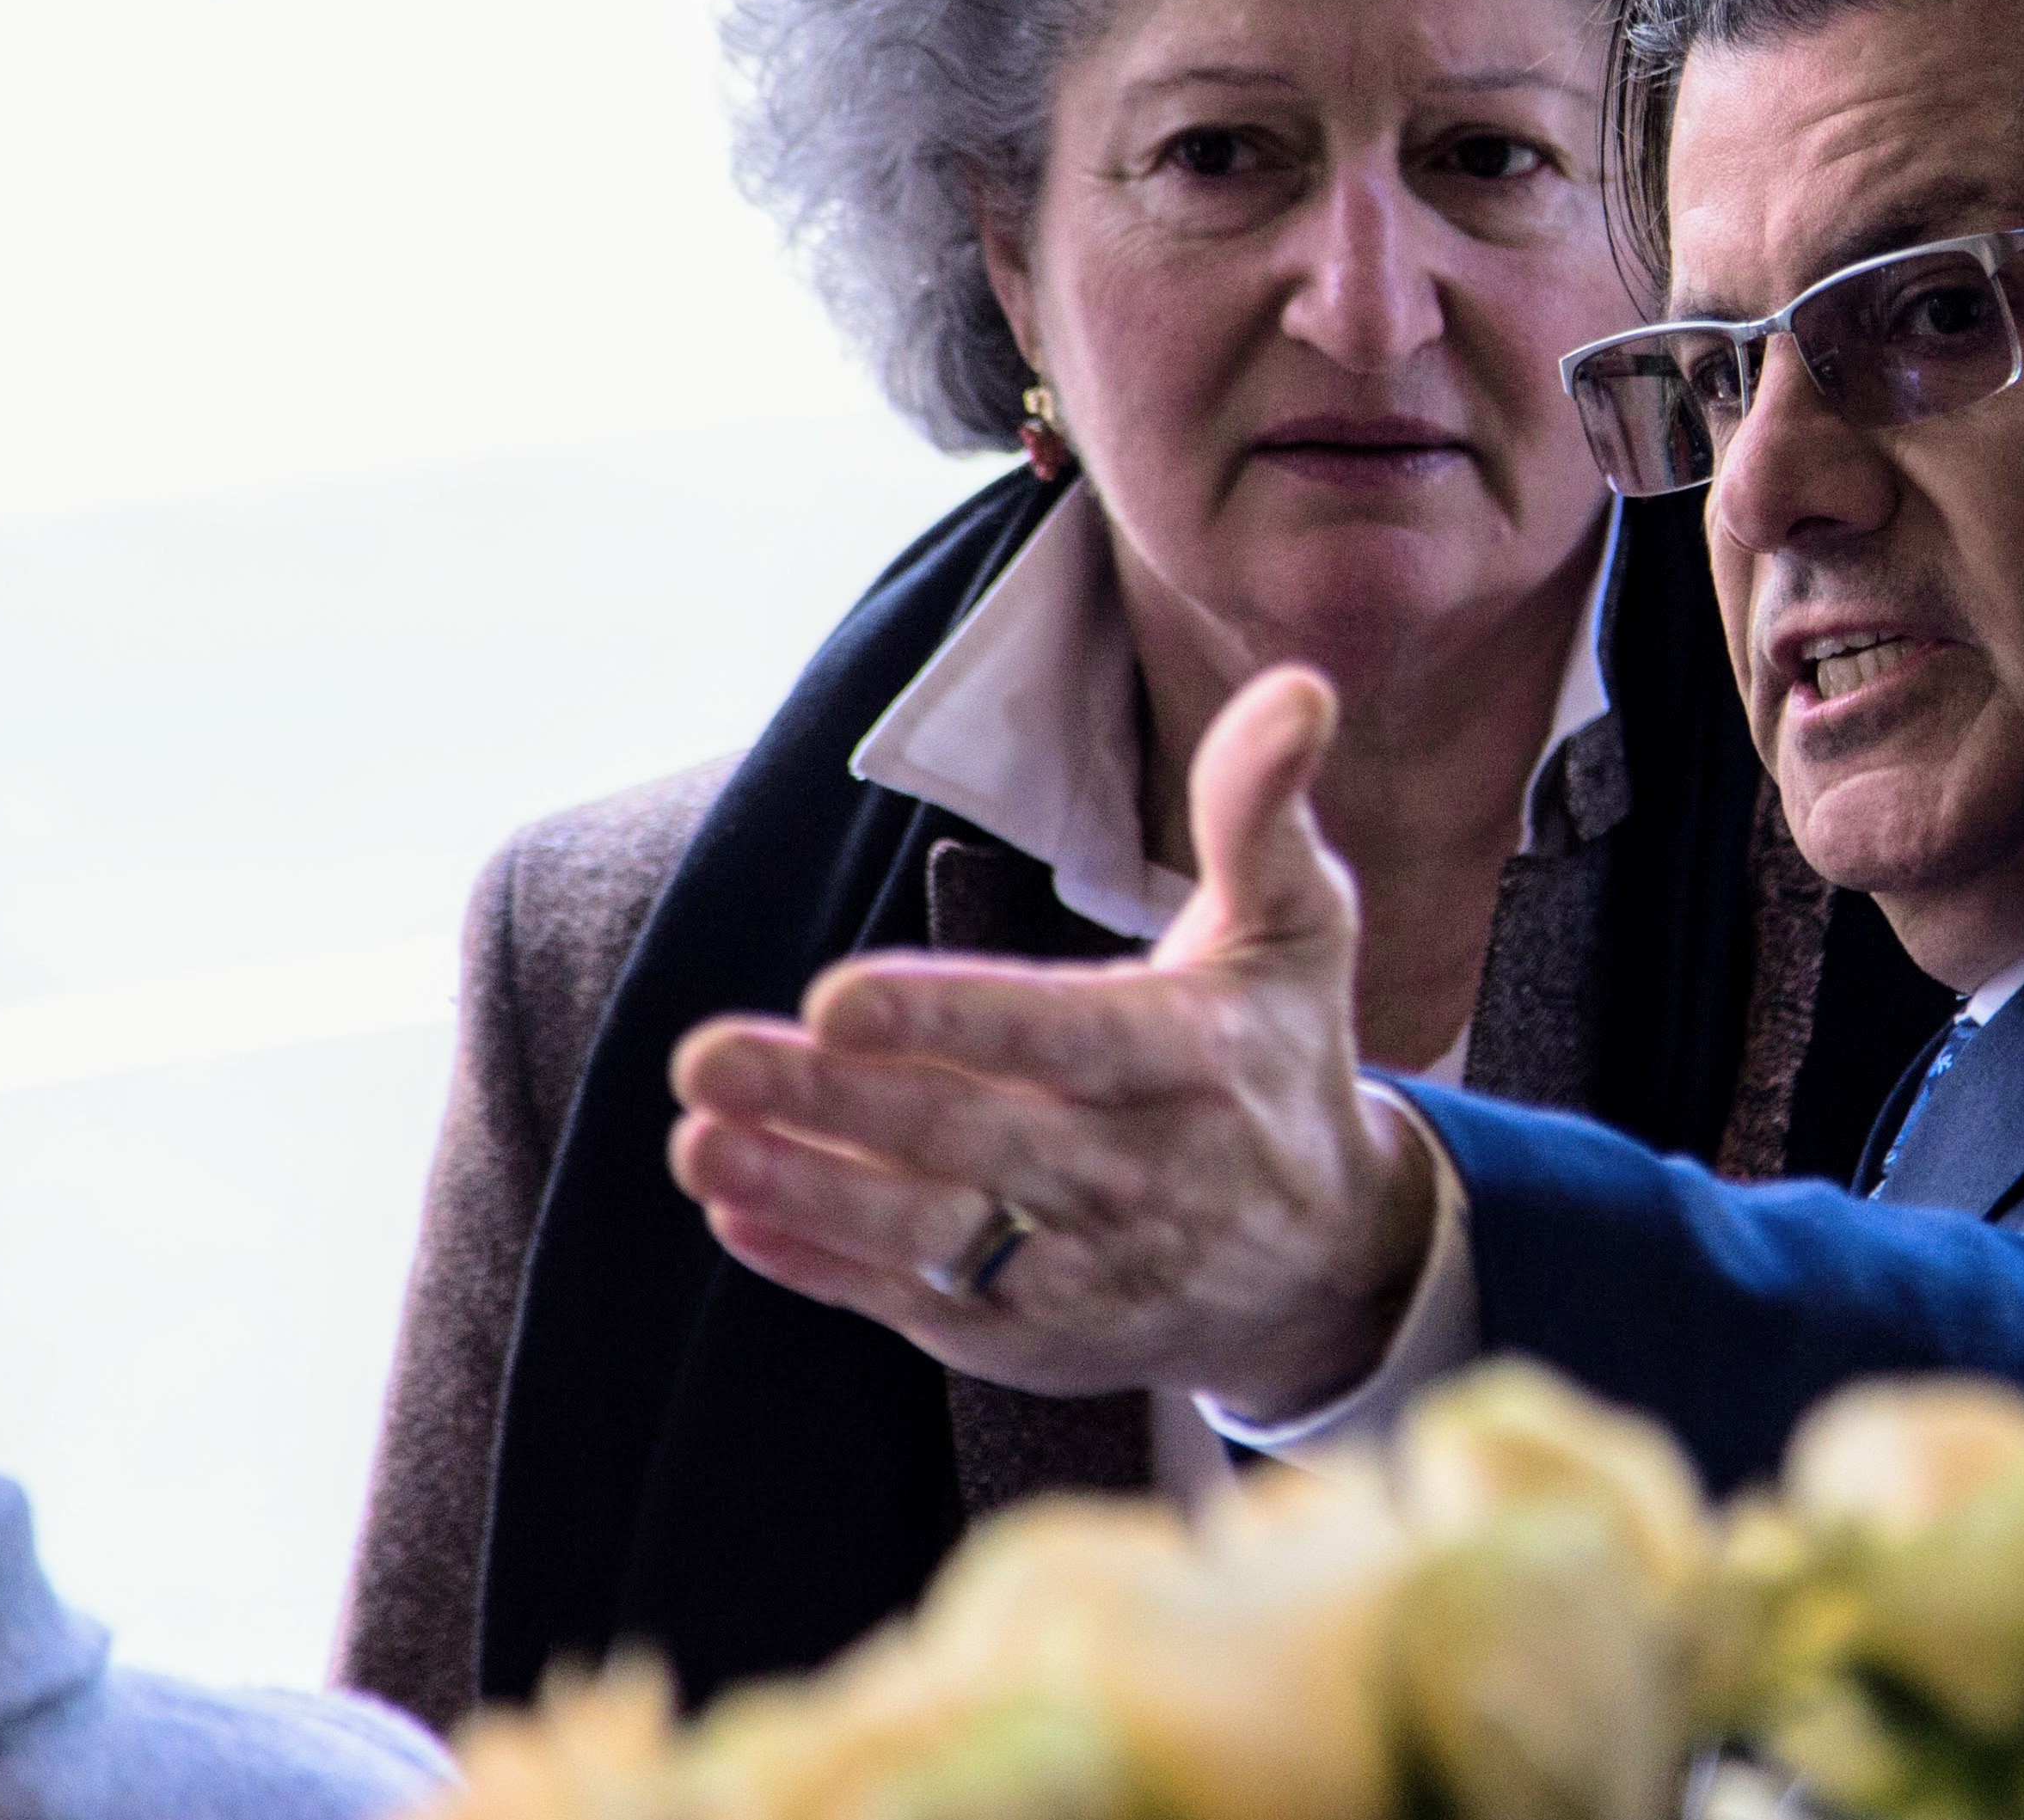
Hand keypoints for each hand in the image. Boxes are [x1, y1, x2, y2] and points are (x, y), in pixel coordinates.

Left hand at [667, 664, 1437, 1415]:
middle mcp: (1138, 1173)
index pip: (1062, 1038)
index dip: (953, 1023)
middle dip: (832, 1104)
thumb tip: (1298, 689)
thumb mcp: (1298, 927)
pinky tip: (740, 1215)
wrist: (1324, 1259)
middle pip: (968, 1139)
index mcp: (1192, 1060)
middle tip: (705, 1059)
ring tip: (699, 1143)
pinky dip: (825, 1268)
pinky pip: (920, 1306)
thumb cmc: (1280, 1056)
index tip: (840, 999)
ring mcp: (1082, 1266)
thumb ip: (1261, 812)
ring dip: (807, 1191)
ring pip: (931, 1235)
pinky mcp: (1034, 1334)